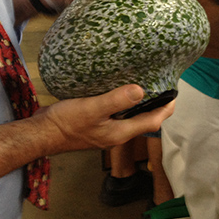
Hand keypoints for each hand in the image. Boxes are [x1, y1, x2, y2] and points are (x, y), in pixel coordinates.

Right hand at [41, 84, 173, 153]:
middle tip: (162, 87)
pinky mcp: (94, 123)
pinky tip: (117, 89)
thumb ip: (117, 100)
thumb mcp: (94, 109)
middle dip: (156, 106)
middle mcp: (116, 134)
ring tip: (145, 85)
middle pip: (143, 121)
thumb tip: (141, 90)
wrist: (43, 132)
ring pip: (130, 117)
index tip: (175, 94)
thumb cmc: (67, 122)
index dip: (165, 109)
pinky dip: (123, 102)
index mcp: (120, 133)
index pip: (152, 122)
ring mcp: (105, 130)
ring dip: (140, 104)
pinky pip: (116, 113)